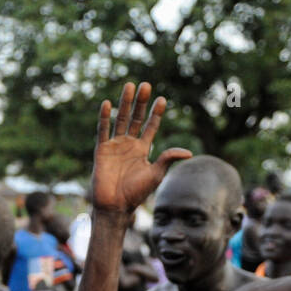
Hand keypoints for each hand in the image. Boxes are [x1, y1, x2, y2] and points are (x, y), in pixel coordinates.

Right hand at [92, 83, 192, 213]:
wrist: (115, 206)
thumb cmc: (136, 193)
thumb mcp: (156, 174)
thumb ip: (168, 159)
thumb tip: (188, 153)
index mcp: (143, 150)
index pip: (150, 126)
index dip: (156, 113)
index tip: (162, 99)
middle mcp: (129, 145)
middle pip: (136, 118)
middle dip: (141, 102)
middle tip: (146, 85)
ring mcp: (115, 146)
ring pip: (121, 119)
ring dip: (125, 103)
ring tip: (130, 86)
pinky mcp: (102, 150)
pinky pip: (103, 131)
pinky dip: (104, 118)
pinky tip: (107, 104)